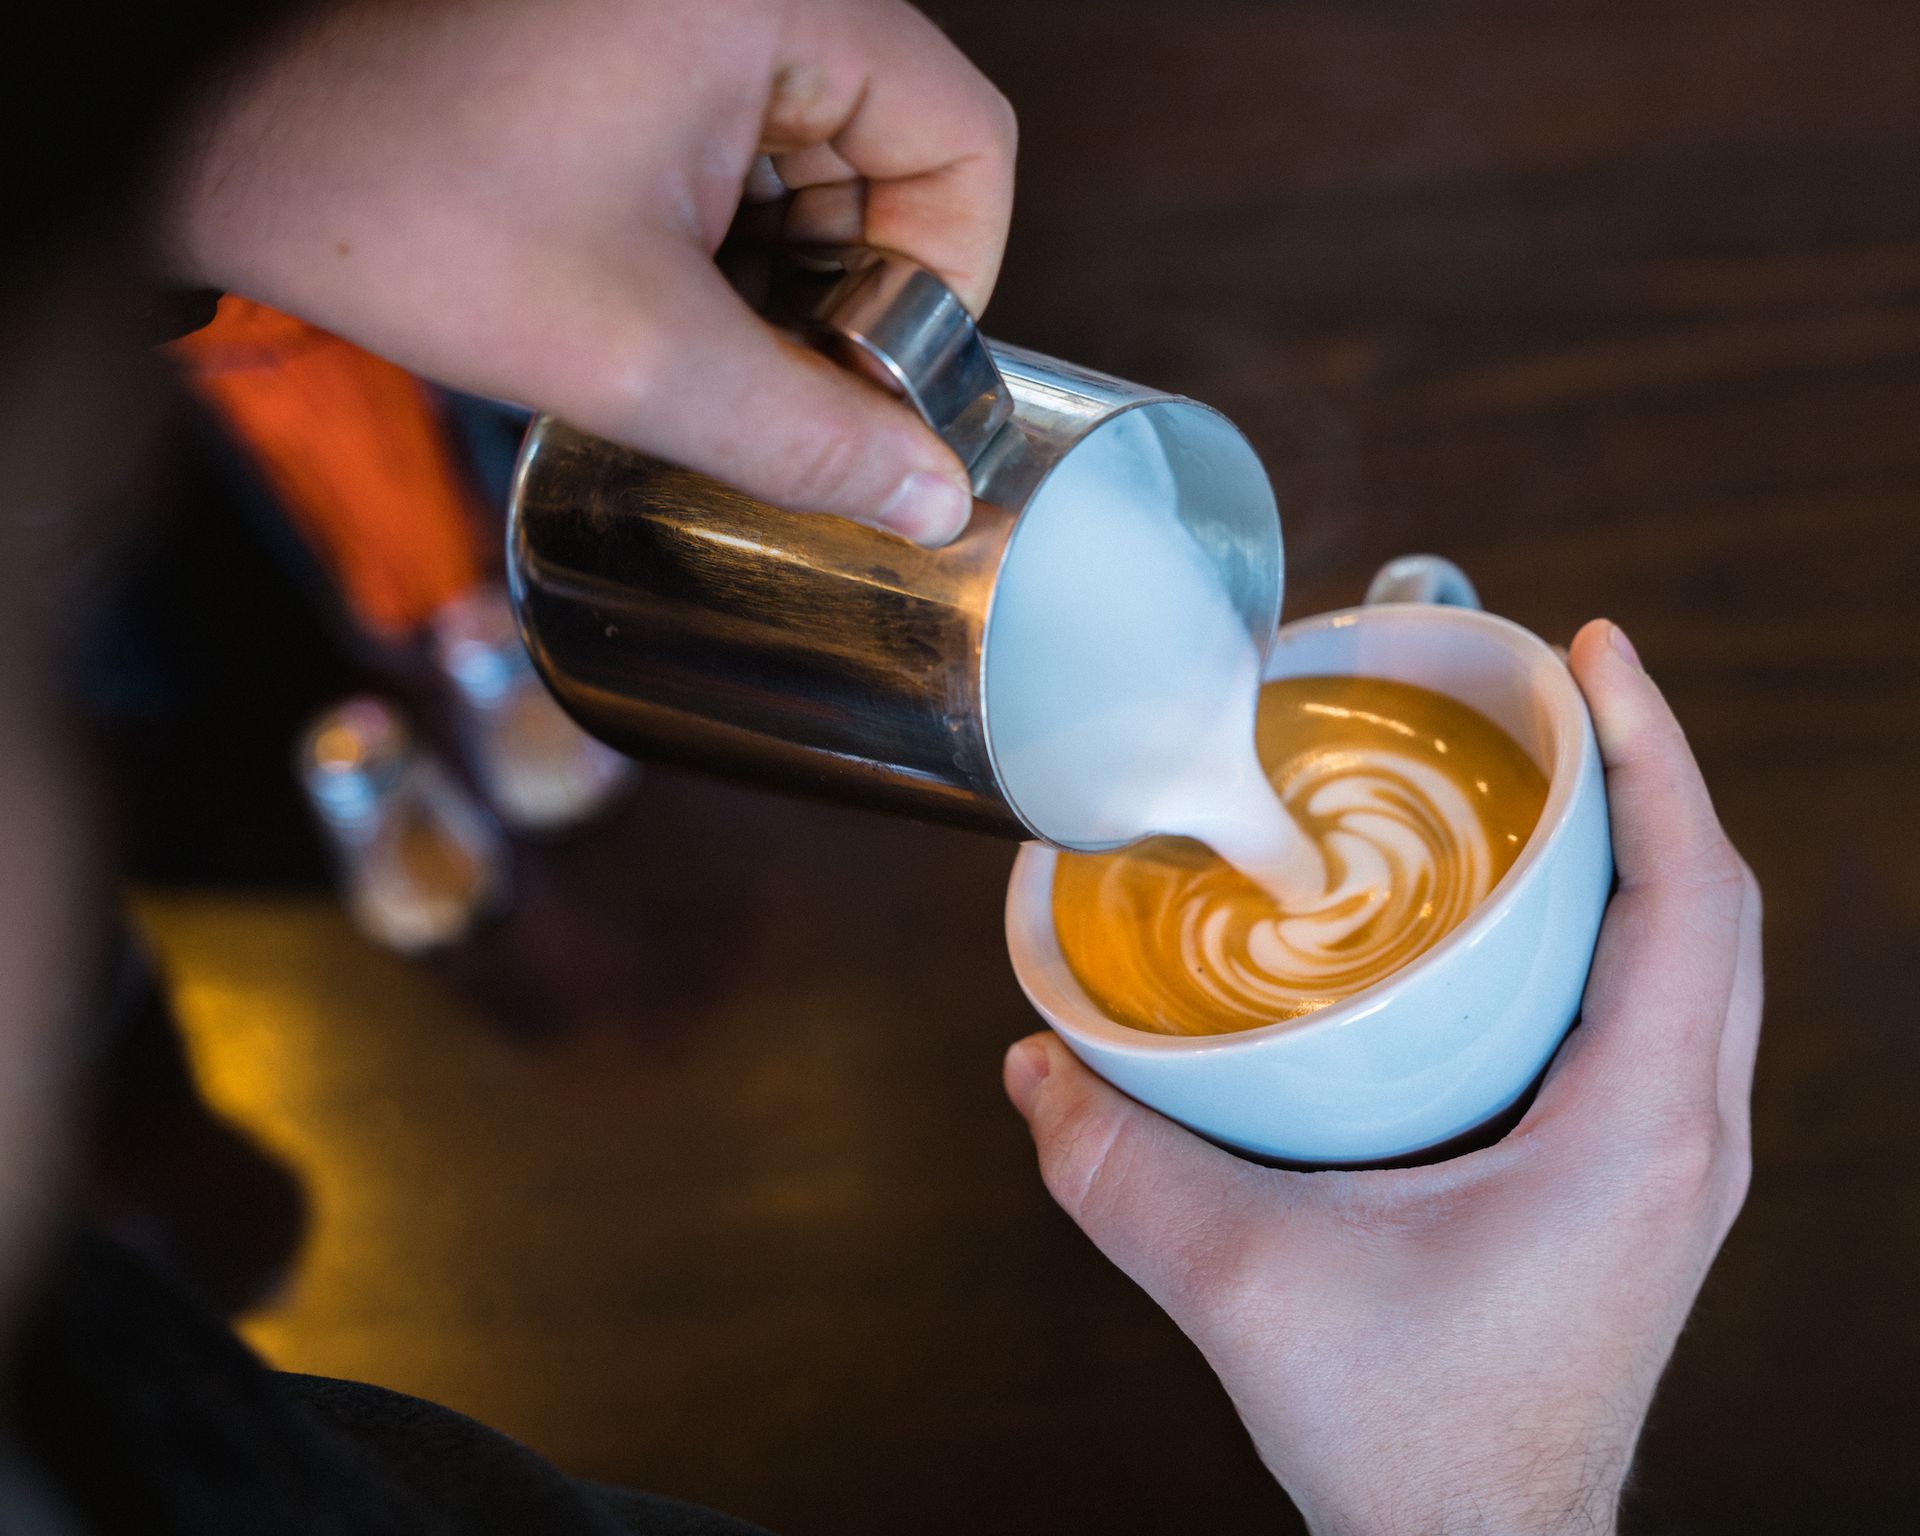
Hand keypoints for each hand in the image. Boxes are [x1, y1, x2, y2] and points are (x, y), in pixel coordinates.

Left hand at [163, 0, 1015, 545]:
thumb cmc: (390, 201)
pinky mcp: (634, 34)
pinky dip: (729, 238)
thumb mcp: (630, 349)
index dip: (946, 282)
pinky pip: (744, 141)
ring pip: (822, 156)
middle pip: (896, 149)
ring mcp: (684, 7)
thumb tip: (928, 497)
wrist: (216, 139)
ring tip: (694, 339)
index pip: (963, 138)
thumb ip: (802, 438)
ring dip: (785, 273)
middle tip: (774, 376)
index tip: (876, 378)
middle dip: (852, 289)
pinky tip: (663, 298)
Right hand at [1004, 620, 1761, 1534]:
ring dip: (1638, 848)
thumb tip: (1034, 1064)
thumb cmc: (1413, 1438)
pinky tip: (1516, 919)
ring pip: (1696, 959)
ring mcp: (1673, 1163)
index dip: (1652, 754)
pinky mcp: (1634, 1184)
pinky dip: (1612, 930)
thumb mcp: (1244, 1286)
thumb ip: (1121, 1169)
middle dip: (1644, 774)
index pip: (1688, 895)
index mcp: (1635, 1131)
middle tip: (1545, 693)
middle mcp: (1685, 1135)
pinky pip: (1658, 1014)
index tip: (1591, 654)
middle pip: (1709, 905)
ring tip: (1537, 776)